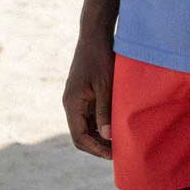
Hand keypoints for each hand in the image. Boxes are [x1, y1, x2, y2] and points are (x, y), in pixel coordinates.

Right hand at [63, 30, 114, 159]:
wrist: (94, 35)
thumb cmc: (100, 58)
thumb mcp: (104, 85)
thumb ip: (104, 111)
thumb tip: (107, 137)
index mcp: (72, 103)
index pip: (79, 137)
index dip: (96, 149)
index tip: (114, 154)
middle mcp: (70, 103)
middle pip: (80, 134)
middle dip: (97, 145)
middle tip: (119, 152)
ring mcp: (76, 98)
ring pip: (85, 126)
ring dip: (99, 135)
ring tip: (119, 141)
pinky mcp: (82, 93)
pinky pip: (89, 115)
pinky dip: (100, 123)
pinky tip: (115, 125)